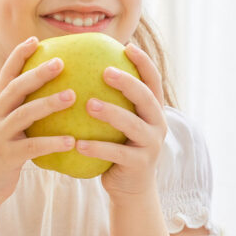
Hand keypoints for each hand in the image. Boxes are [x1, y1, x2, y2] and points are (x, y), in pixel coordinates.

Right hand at [0, 36, 76, 203]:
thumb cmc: (1, 154)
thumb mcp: (6, 128)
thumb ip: (21, 111)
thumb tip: (52, 94)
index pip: (6, 75)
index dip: (18, 56)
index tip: (35, 40)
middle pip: (14, 89)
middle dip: (37, 73)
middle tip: (61, 62)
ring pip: (23, 114)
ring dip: (48, 103)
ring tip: (72, 96)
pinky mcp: (6, 157)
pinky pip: (32, 147)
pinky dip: (52, 142)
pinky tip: (72, 141)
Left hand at [76, 44, 166, 197]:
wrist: (130, 188)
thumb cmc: (117, 148)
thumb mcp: (119, 124)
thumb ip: (110, 100)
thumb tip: (82, 70)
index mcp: (153, 111)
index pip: (153, 81)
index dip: (144, 63)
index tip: (127, 46)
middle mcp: (157, 124)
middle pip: (147, 98)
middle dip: (128, 82)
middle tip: (105, 72)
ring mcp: (150, 145)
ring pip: (133, 125)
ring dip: (111, 113)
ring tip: (88, 105)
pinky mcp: (139, 165)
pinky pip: (116, 154)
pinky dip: (98, 148)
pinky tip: (78, 144)